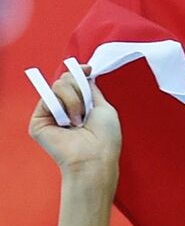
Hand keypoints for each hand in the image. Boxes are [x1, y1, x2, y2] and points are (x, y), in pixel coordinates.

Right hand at [28, 64, 121, 185]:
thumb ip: (92, 90)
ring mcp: (51, 113)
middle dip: (78, 88)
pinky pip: (48, 97)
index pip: (74, 81)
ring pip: (57, 85)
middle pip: (65, 79)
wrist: (94, 157)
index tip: (88, 68)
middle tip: (85, 111)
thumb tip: (85, 73)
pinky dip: (62, 105)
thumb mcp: (104, 108)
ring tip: (78, 121)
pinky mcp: (39, 120)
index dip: (79, 72)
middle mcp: (65, 109)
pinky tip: (68, 122)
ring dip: (73, 100)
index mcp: (81, 106)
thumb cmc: (105, 139)